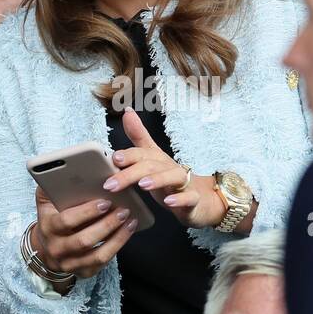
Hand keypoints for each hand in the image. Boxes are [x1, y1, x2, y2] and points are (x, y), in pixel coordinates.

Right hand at [31, 186, 138, 282]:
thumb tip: (62, 166)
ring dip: (117, 237)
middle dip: (106, 225)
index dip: (87, 212)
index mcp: (47, 227)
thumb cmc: (52, 216)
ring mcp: (70, 264)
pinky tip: (127, 232)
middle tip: (124, 210)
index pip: (66, 221)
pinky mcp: (83, 272)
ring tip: (130, 220)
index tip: (106, 201)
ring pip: (97, 255)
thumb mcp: (45, 200)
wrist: (46, 247)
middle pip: (84, 240)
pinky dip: (118, 247)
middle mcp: (56, 249)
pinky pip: (103, 262)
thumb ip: (50, 184)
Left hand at [103, 108, 225, 228]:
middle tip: (111, 184)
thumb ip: (139, 136)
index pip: (142, 154)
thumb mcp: (153, 158)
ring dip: (158, 179)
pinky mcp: (194, 200)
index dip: (129, 155)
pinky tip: (169, 202)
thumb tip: (127, 112)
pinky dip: (180, 199)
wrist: (200, 199)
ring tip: (142, 185)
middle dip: (130, 174)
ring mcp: (184, 183)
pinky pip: (189, 198)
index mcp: (158, 159)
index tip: (113, 158)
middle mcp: (170, 168)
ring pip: (173, 177)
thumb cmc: (171, 179)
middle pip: (152, 166)